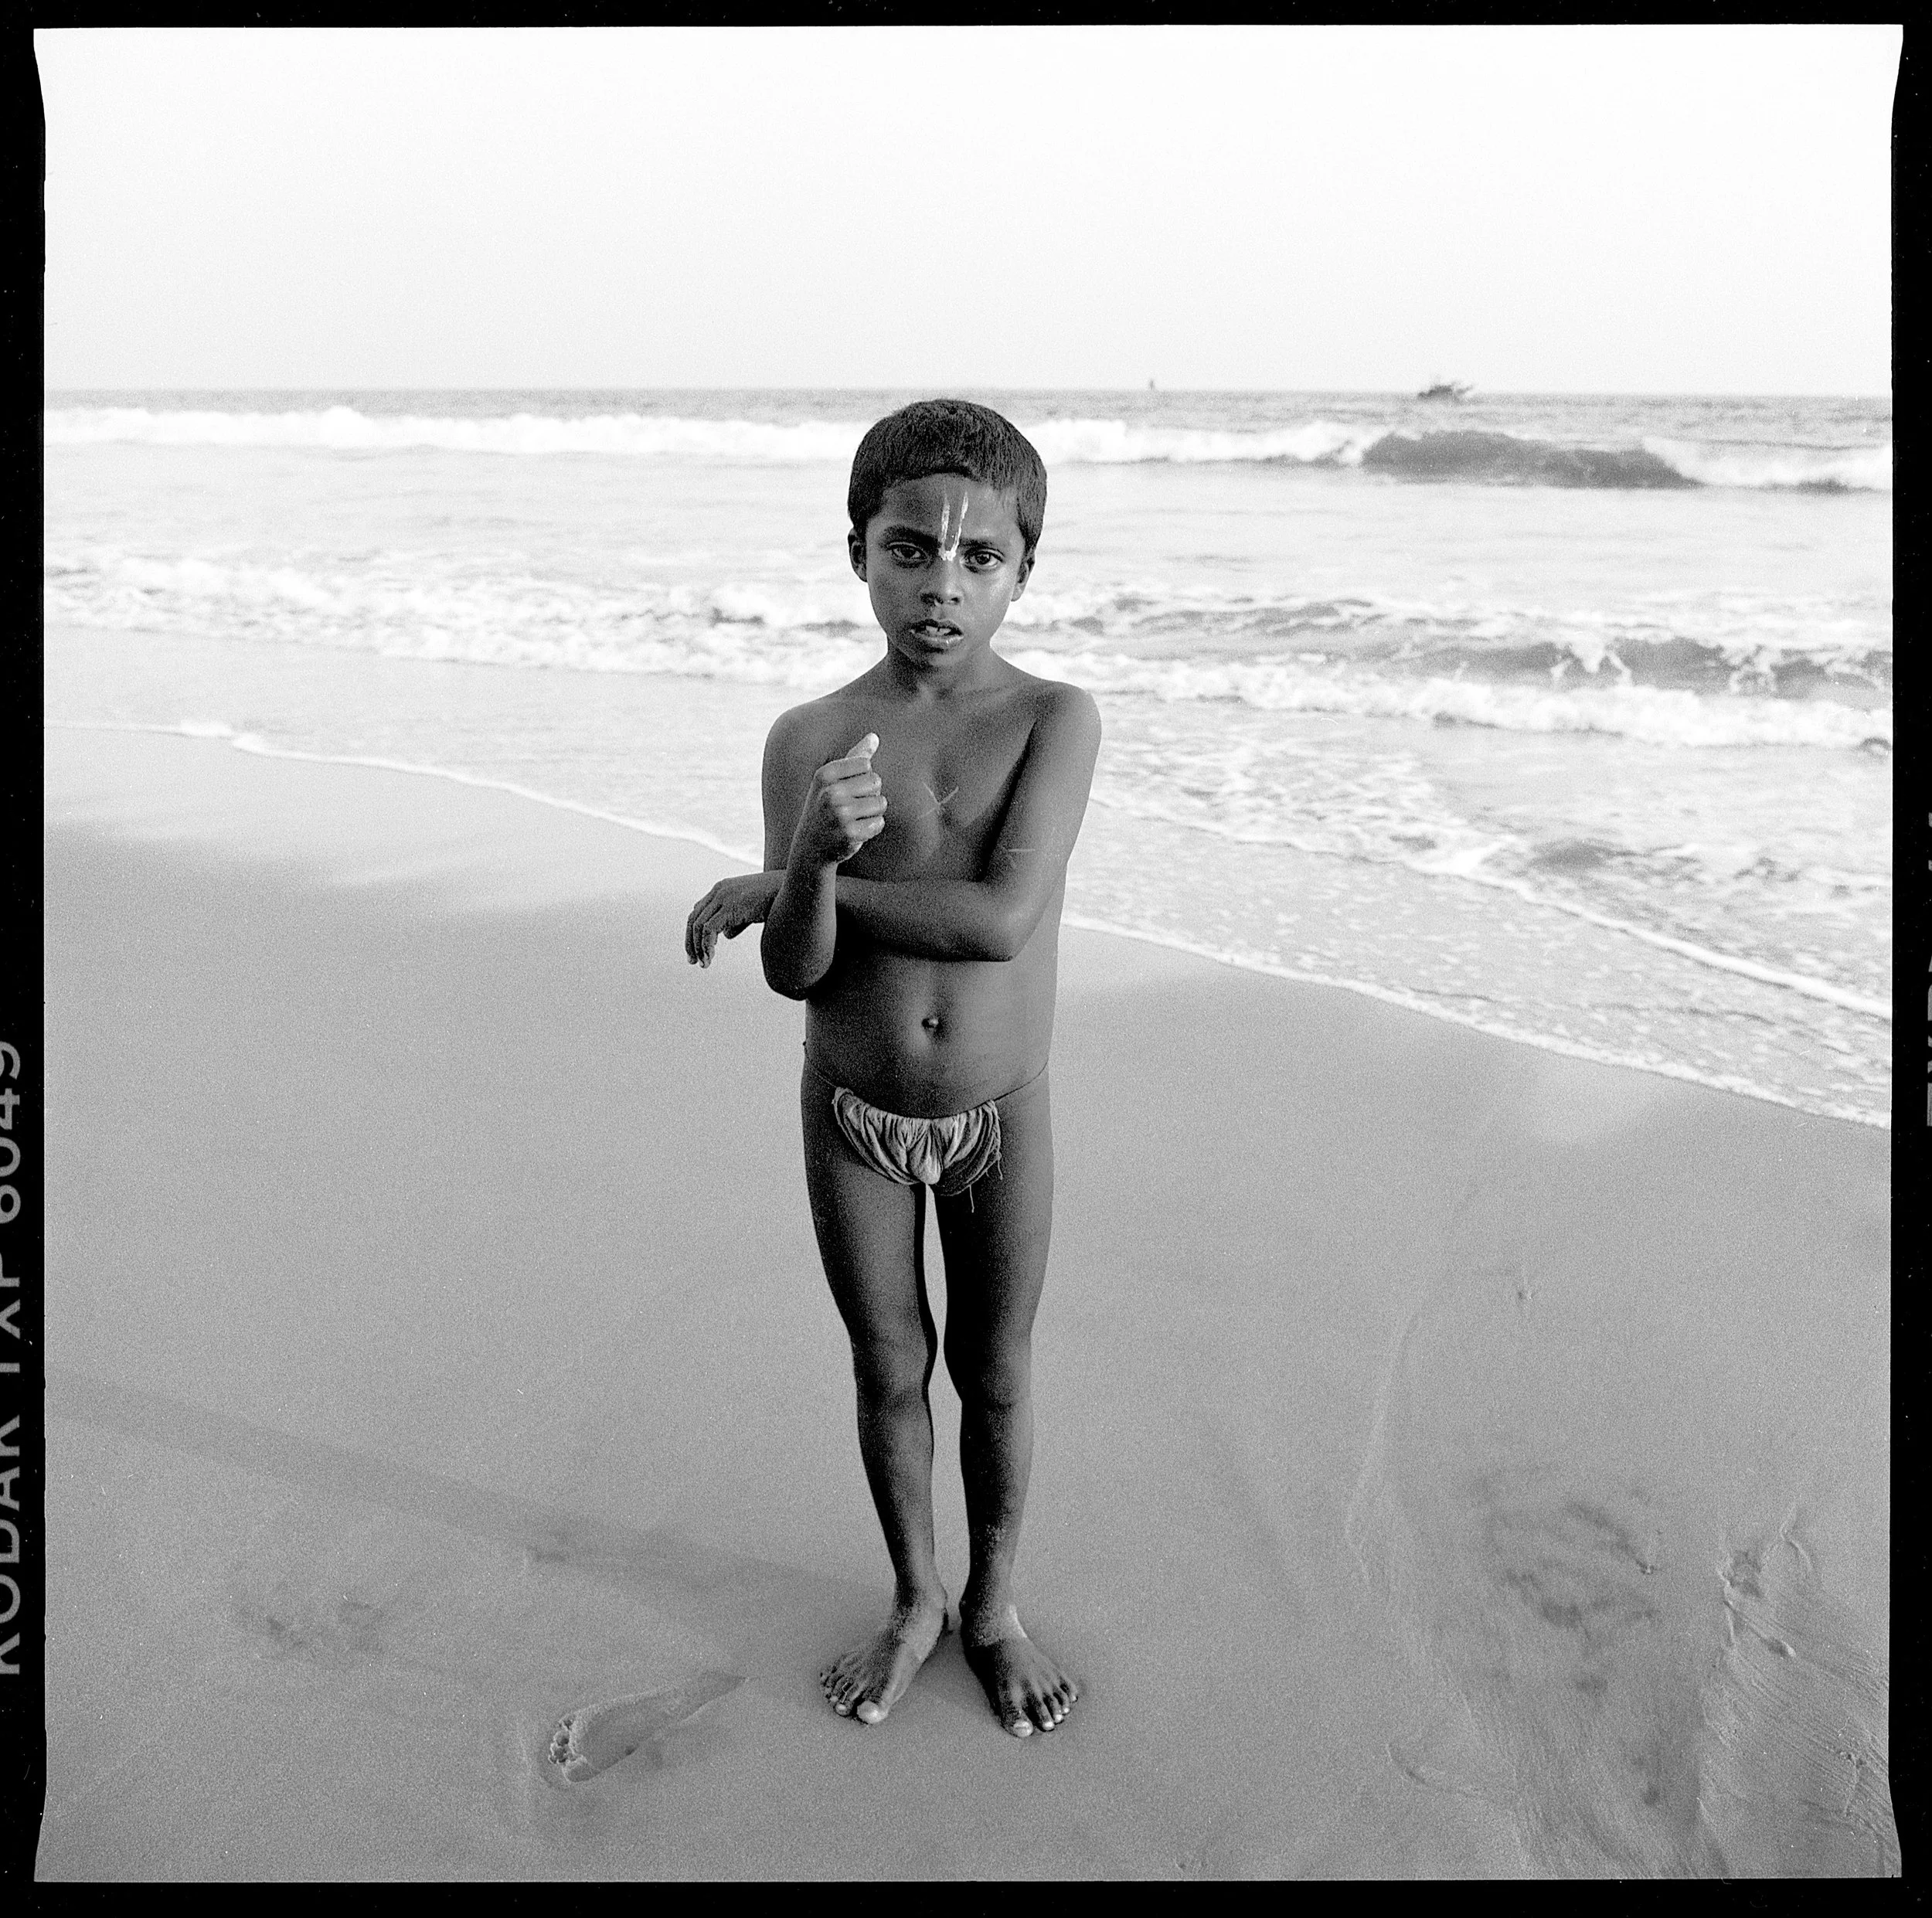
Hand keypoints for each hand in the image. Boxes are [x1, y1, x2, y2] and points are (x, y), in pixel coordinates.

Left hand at [685, 870, 782, 966]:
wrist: (793, 888)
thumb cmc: (777, 900)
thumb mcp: (751, 910)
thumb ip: (737, 921)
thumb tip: (725, 935)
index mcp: (722, 889)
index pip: (698, 912)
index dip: (694, 933)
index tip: (697, 951)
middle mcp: (719, 891)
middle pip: (694, 919)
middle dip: (691, 942)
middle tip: (693, 961)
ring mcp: (723, 897)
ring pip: (699, 925)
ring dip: (698, 947)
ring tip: (705, 964)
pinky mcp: (730, 907)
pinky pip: (709, 929)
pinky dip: (706, 945)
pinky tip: (711, 957)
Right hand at [791, 732, 886, 867]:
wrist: (810, 847)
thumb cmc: (824, 808)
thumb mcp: (831, 780)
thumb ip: (854, 757)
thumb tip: (874, 736)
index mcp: (825, 774)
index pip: (865, 764)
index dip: (862, 776)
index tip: (847, 788)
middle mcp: (830, 793)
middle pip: (876, 781)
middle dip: (870, 794)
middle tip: (851, 806)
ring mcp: (840, 815)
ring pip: (880, 803)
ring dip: (873, 812)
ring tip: (854, 818)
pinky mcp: (850, 834)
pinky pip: (879, 823)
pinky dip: (872, 827)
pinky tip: (856, 831)